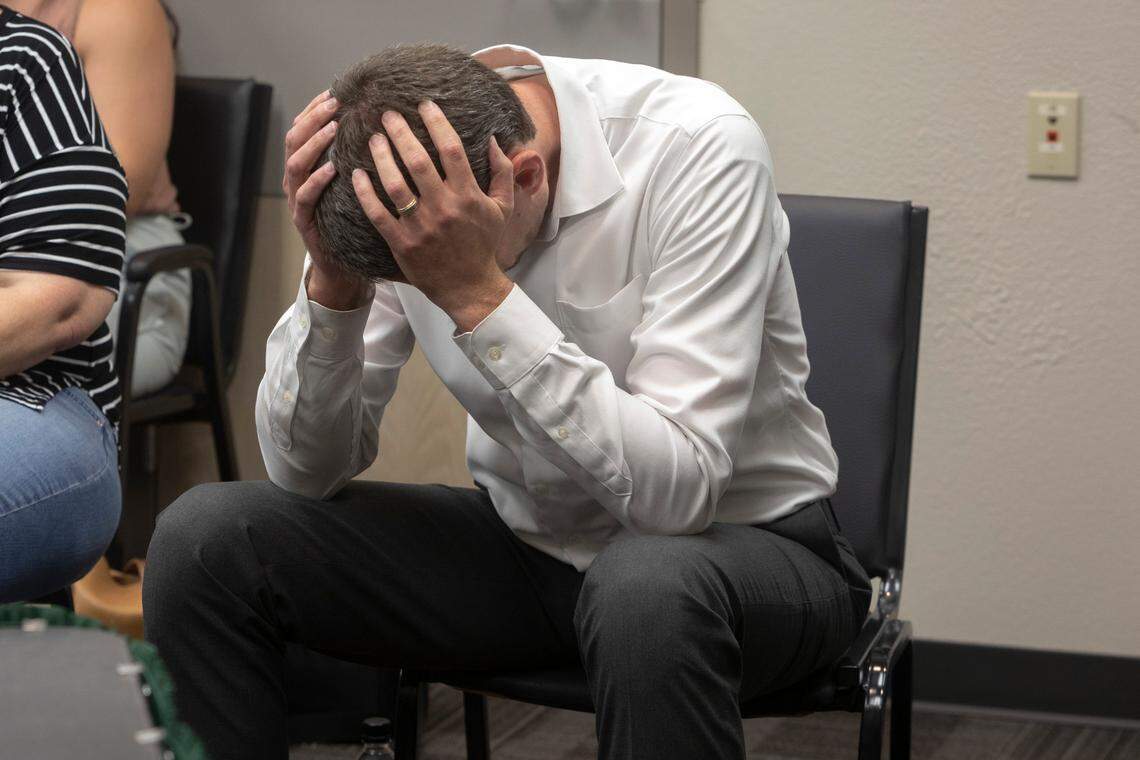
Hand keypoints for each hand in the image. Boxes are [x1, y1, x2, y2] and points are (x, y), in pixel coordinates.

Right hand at [283, 90, 369, 309]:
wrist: (342, 268)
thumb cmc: (354, 223)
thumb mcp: (356, 185)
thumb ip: (358, 158)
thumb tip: (384, 126)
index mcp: (309, 167)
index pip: (305, 128)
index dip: (316, 108)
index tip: (335, 90)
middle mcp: (297, 180)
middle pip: (295, 139)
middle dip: (313, 118)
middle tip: (334, 102)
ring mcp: (297, 201)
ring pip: (295, 165)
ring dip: (313, 143)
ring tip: (332, 129)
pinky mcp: (304, 223)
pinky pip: (304, 199)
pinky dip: (316, 182)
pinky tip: (332, 169)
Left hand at [352, 101, 514, 330]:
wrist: (470, 287)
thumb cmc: (484, 245)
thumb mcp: (502, 208)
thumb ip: (502, 173)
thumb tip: (493, 139)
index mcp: (468, 195)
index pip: (451, 149)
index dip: (437, 123)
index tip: (424, 105)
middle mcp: (444, 207)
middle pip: (418, 161)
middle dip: (400, 133)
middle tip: (387, 114)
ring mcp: (421, 226)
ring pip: (395, 184)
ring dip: (381, 157)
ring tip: (373, 139)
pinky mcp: (402, 243)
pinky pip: (378, 213)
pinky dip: (365, 193)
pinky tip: (356, 175)